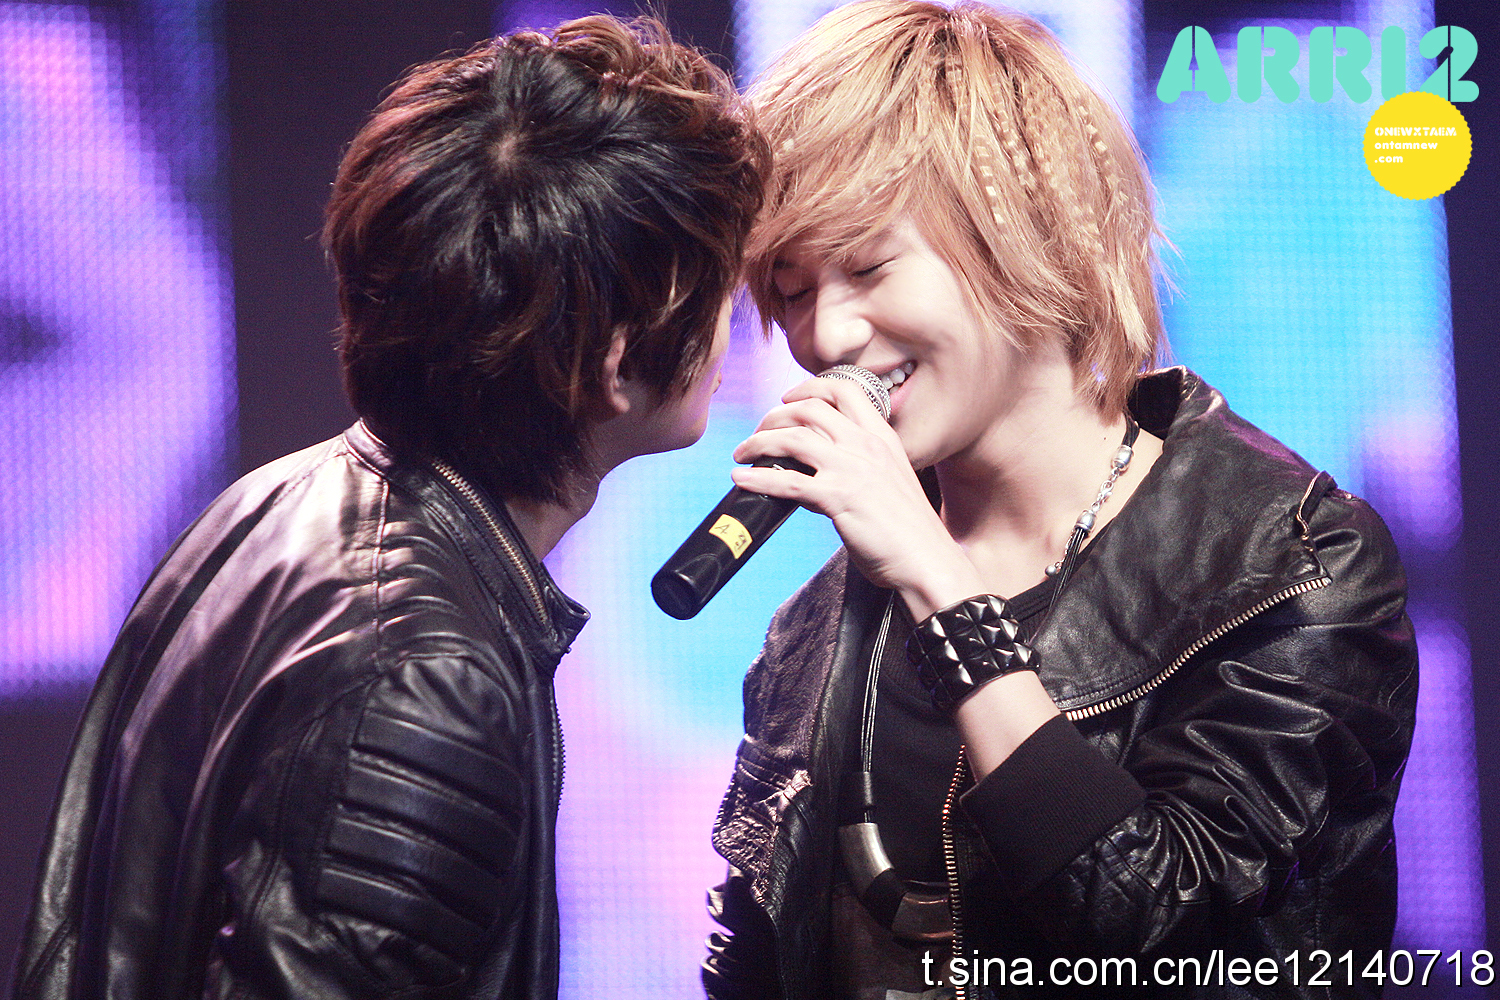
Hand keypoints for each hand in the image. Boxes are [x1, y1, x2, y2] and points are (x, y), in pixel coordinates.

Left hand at [730, 376, 982, 617]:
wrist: (927, 559)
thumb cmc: (910, 529)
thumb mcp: (890, 481)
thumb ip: (859, 466)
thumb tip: (816, 469)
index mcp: (882, 437)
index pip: (844, 391)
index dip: (810, 388)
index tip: (788, 397)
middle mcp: (866, 445)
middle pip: (809, 408)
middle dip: (775, 415)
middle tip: (759, 431)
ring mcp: (852, 469)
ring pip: (792, 438)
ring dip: (758, 442)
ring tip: (742, 453)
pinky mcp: (838, 497)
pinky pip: (786, 482)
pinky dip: (757, 479)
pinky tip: (742, 480)